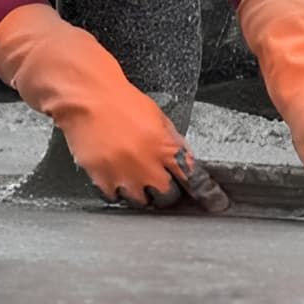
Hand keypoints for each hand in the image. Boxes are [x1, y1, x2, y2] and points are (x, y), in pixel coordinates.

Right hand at [0, 3, 228, 210]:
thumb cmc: (121, 102)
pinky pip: (116, 197)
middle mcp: (148, 165)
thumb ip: (172, 143)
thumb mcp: (158, 118)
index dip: (207, 194)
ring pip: (142, 202)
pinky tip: (116, 174)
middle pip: (168, 198)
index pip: (194, 179)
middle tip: (160, 181)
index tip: (216, 204)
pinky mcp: (103, 180)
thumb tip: (184, 161)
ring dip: (142, 193)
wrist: (87, 98)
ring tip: (134, 175)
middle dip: (167, 192)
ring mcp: (125, 176)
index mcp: (166, 147)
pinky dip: (119, 190)